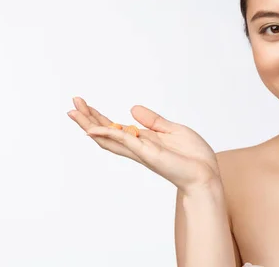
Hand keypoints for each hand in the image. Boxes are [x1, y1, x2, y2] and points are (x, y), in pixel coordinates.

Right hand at [68, 97, 220, 191]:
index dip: (99, 117)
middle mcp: (138, 147)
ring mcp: (141, 151)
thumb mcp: (173, 130)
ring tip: (74, 113)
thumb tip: (132, 108)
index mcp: (143, 140)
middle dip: (88, 119)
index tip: (84, 104)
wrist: (206, 174)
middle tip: (72, 104)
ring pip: (108, 138)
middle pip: (106, 133)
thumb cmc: (193, 156)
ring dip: (90, 125)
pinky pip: (125, 141)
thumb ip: (153, 121)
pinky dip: (109, 134)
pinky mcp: (148, 153)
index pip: (115, 128)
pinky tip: (93, 129)